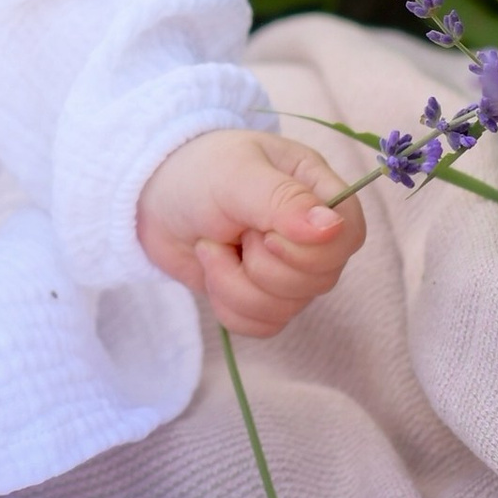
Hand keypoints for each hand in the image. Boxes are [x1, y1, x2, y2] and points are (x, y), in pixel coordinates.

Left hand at [135, 126, 364, 339]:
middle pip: (320, 280)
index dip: (312, 249)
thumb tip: (332, 228)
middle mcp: (312, 235)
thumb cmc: (197, 172)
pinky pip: (261, 325)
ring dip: (235, 282)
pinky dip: (227, 301)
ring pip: (286, 309)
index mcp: (318, 191)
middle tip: (232, 229)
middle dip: (261, 264)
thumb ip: (283, 200)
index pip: (350, 236)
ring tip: (213, 244)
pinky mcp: (261, 297)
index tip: (266, 234)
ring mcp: (289, 270)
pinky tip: (213, 267)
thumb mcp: (236, 174)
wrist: (148, 198)